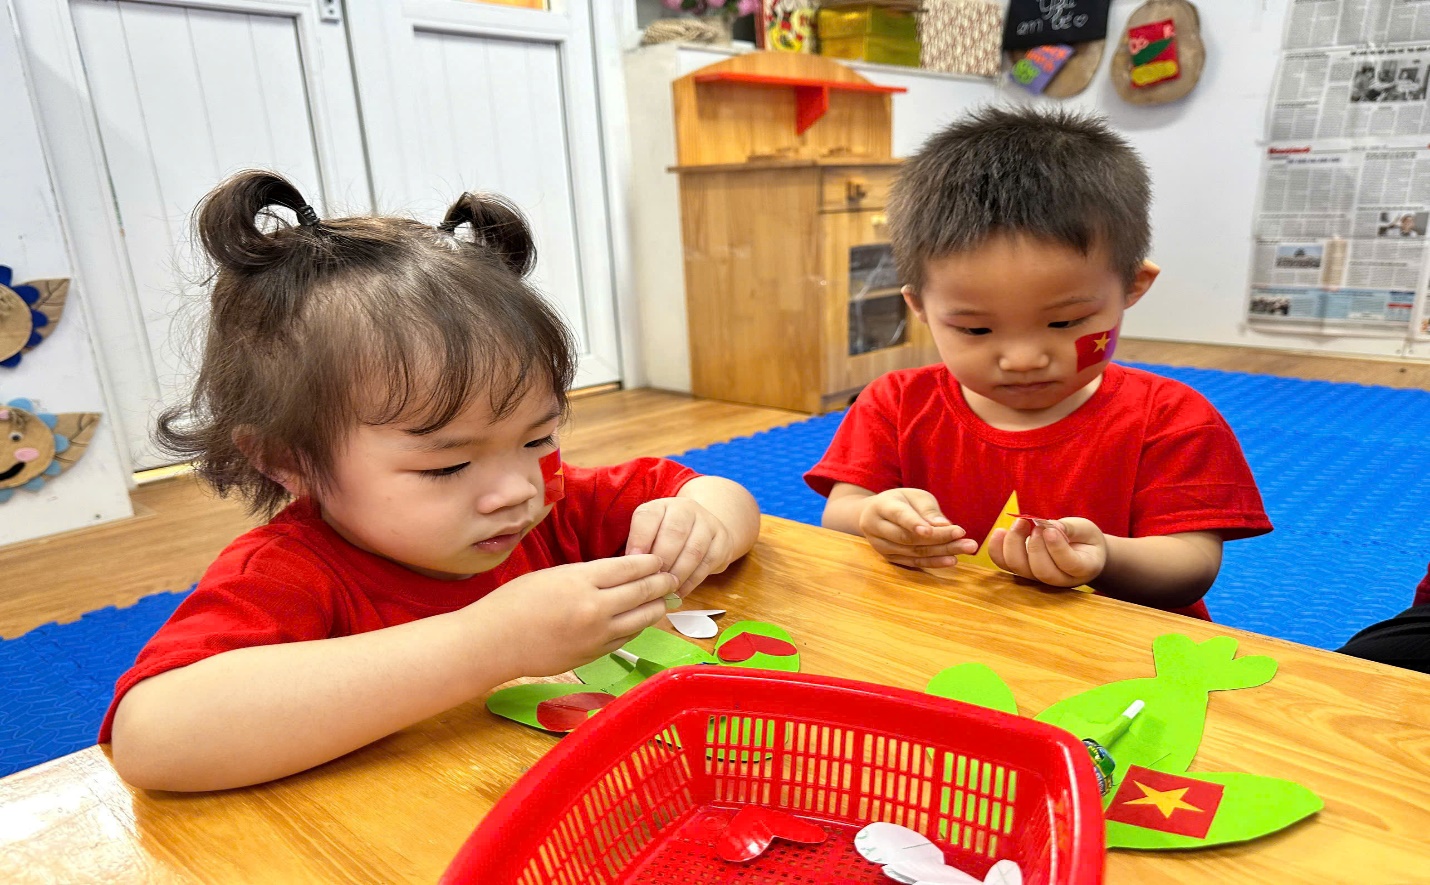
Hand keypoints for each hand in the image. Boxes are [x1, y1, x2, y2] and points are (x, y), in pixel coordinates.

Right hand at [485, 554, 676, 675]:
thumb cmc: (514, 603)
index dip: (649, 563)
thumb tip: (617, 575)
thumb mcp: (553, 575)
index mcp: (582, 580)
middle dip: (662, 583)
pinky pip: (625, 638)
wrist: (495, 642)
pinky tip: (641, 621)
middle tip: (672, 579)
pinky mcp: (593, 655)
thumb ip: (587, 576)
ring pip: (640, 619)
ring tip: (666, 601)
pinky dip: (637, 627)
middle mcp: (595, 607)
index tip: (659, 560)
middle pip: (642, 592)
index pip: (629, 568)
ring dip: (656, 608)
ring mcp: (596, 635)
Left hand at [625, 498, 734, 595]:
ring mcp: (707, 523)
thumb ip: (637, 549)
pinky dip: (692, 581)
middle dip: (662, 561)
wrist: (703, 528)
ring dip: (678, 574)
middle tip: (651, 581)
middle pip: (674, 533)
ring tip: (665, 590)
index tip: (632, 562)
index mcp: (661, 506)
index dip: (639, 540)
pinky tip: (679, 592)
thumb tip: (623, 571)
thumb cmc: (665, 538)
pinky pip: (708, 563)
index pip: (648, 517)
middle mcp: (685, 509)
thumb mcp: (649, 535)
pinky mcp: (722, 540)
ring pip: (693, 550)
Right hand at [857, 488, 977, 568]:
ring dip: (942, 552)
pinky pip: (913, 563)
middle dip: (941, 539)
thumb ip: (928, 510)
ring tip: (966, 548)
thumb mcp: (914, 496)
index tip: (939, 528)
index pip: (900, 516)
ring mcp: (880, 546)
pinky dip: (933, 562)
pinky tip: (952, 560)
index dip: (917, 523)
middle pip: (909, 537)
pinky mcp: (889, 558)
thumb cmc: (901, 502)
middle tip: (968, 540)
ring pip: (913, 552)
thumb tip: (944, 525)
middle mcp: (876, 527)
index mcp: (882, 506)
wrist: (875, 514)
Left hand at [987, 517, 1106, 586]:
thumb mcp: (1086, 530)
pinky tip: (1000, 531)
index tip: (1050, 529)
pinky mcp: (1021, 571)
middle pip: (1042, 571)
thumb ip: (1071, 528)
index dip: (1058, 548)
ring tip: (1021, 523)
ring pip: (1020, 569)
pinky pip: (1004, 564)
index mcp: (1083, 568)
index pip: (1069, 564)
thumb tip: (1049, 526)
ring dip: (1015, 543)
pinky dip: (997, 549)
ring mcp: (1038, 578)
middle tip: (1037, 525)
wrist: (1080, 551)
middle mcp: (1060, 579)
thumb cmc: (1085, 539)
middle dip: (1035, 545)